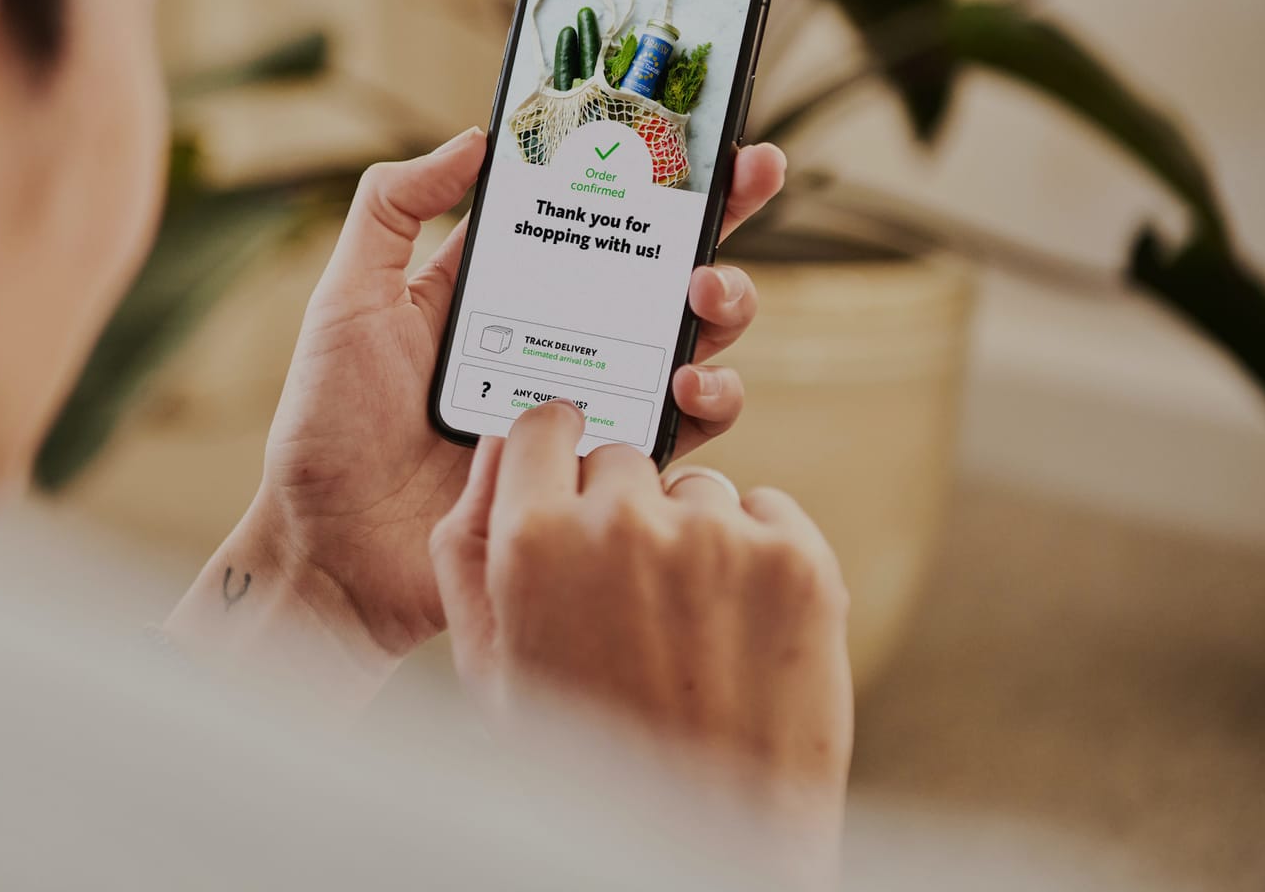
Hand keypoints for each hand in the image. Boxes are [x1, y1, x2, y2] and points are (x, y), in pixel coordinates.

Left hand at [163, 130, 785, 698]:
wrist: (334, 549)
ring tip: (706, 297)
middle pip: (660, 270)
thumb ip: (392, 209)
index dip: (651, 173)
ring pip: (687, 343)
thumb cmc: (329, 425)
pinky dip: (704, 405)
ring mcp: (586, 405)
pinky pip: (676, 434)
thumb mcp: (349, 298)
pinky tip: (688, 387)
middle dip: (716, 223)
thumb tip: (476, 138)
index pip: (589, 214)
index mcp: (504, 289)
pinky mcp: (601, 471)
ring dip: (720, 310)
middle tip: (744, 189)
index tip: (706, 132)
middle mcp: (558, 339)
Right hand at [430, 400, 851, 882]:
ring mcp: (718, 537)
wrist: (713, 840)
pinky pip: (768, 511)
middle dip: (623, 508)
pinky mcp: (797, 558)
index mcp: (533, 543)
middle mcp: (624, 524)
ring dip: (693, 535)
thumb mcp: (492, 667)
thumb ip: (467, 550)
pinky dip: (759, 553)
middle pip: (621, 458)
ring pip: (698, 488)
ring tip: (690, 631)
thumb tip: (492, 452)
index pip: (544, 425)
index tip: (572, 477)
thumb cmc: (590, 760)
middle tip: (630, 595)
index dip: (558, 452)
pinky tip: (741, 628)